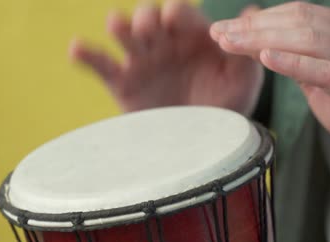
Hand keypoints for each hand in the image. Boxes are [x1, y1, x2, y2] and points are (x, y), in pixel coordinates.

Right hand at [69, 1, 263, 115]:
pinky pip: (101, 64)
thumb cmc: (227, 106)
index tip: (176, 20)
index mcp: (191, 36)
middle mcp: (165, 42)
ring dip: (119, 26)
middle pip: (147, 16)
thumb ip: (245, 49)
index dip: (176, 13)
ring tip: (118, 27)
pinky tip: (77, 48)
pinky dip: (87, 55)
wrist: (204, 141)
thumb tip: (252, 11)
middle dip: (145, 18)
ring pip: (123, 34)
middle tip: (147, 29)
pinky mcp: (123, 83)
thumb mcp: (242, 79)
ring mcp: (142, 61)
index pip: (179, 12)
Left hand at [210, 2, 329, 184]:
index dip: (260, 18)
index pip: (299, 13)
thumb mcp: (326, 83)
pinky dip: (293, 62)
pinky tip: (265, 58)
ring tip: (229, 42)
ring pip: (308, 39)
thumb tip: (264, 46)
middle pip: (299, 20)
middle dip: (253, 26)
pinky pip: (325, 70)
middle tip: (218, 32)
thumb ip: (301, 62)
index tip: (227, 27)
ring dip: (262, 39)